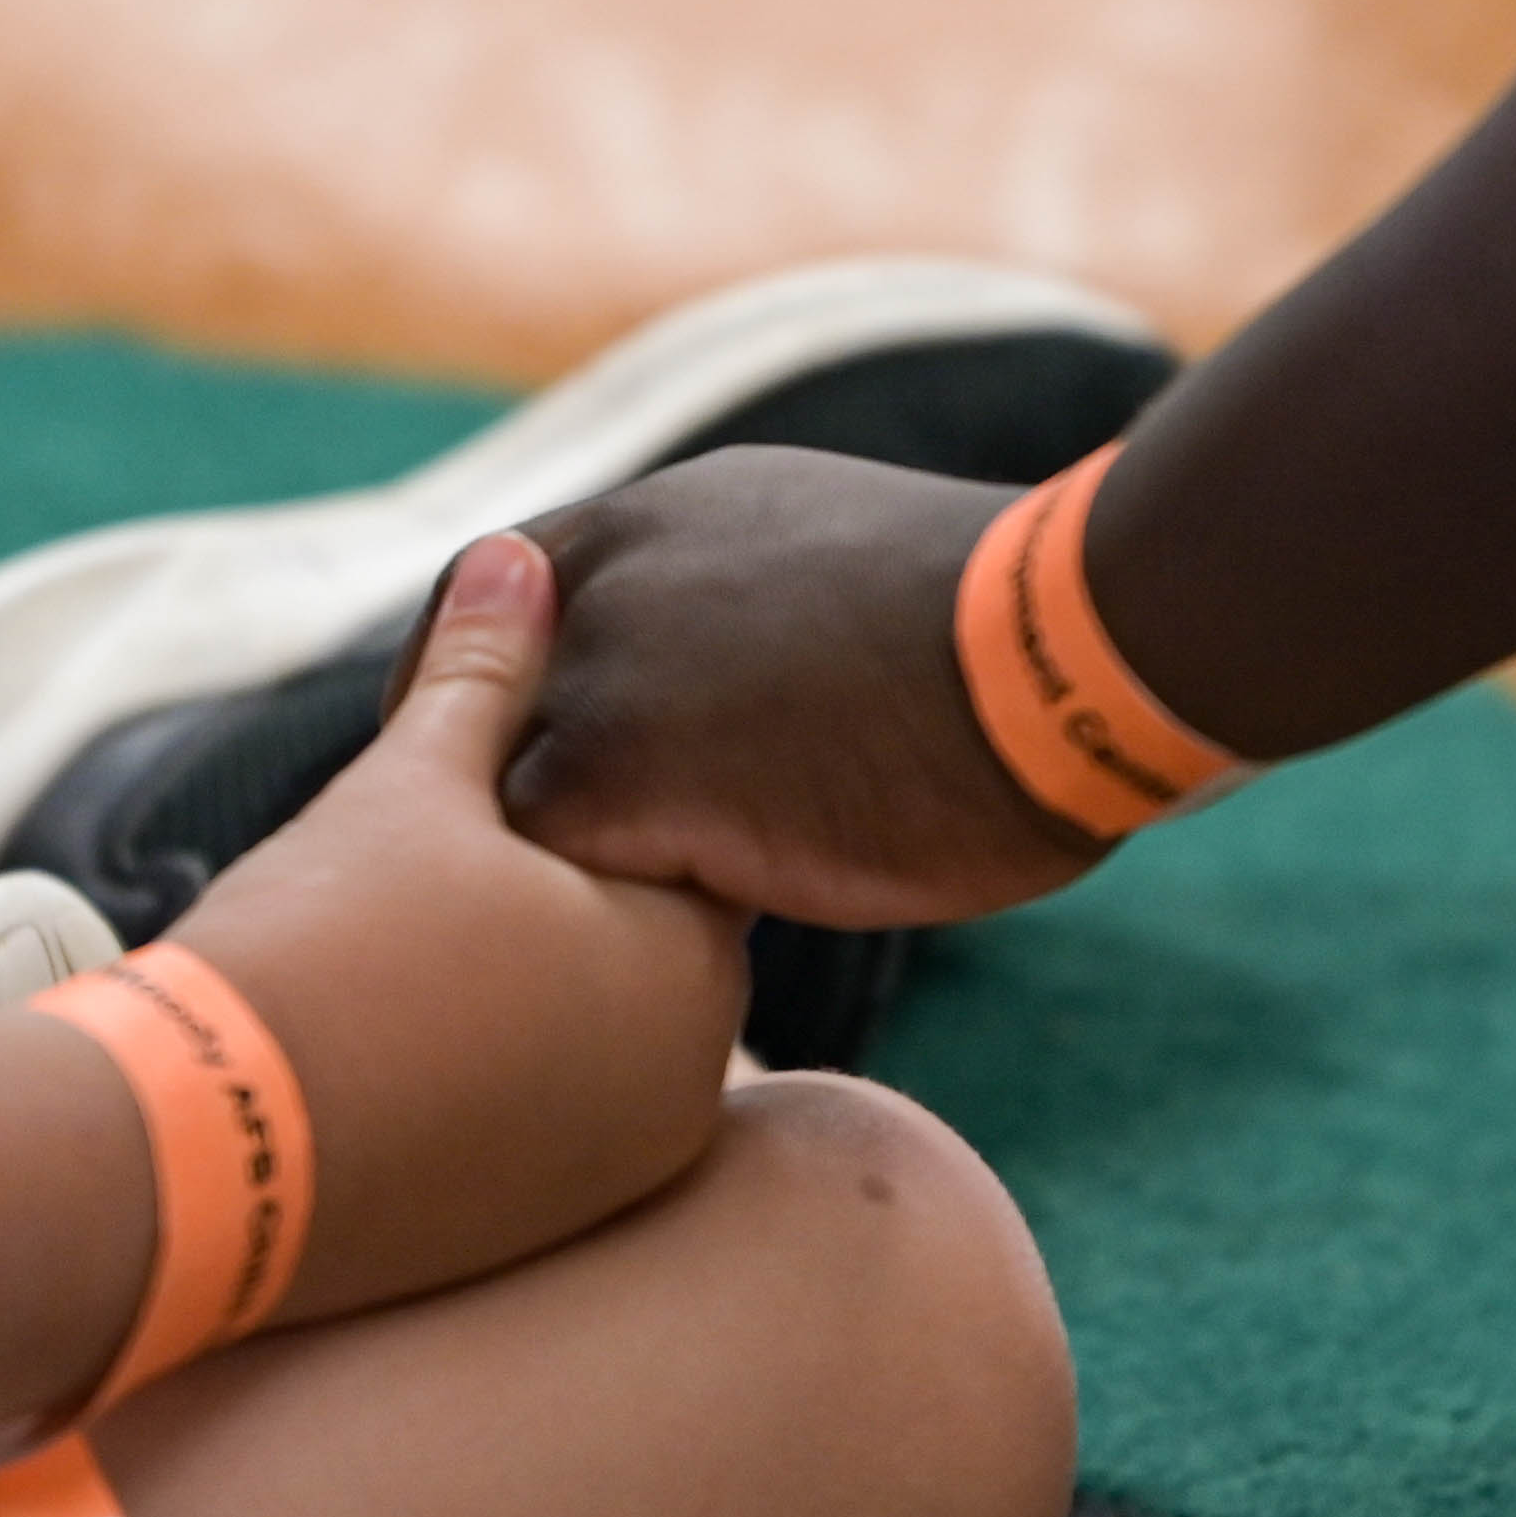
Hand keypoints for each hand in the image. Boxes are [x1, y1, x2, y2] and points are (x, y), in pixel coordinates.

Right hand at [168, 532, 752, 1321]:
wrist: (187, 1160)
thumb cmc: (315, 947)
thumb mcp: (411, 784)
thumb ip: (485, 672)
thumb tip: (518, 553)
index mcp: (683, 956)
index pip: (679, 836)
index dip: (583, 790)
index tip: (488, 790)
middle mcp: (685, 1081)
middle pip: (634, 947)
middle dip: (550, 901)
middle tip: (421, 884)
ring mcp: (614, 1179)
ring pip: (582, 1042)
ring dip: (514, 996)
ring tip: (386, 967)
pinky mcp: (534, 1243)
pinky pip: (532, 1131)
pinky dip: (477, 1083)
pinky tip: (378, 1050)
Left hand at [497, 446, 1122, 931]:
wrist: (1067, 646)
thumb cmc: (1017, 642)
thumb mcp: (847, 576)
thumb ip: (753, 617)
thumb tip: (762, 699)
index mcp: (655, 525)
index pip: (485, 618)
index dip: (488, 721)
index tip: (502, 804)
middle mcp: (595, 579)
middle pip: (449, 713)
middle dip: (470, 812)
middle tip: (494, 920)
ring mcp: (591, 669)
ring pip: (484, 808)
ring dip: (526, 888)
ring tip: (570, 973)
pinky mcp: (613, 772)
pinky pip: (537, 885)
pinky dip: (572, 946)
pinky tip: (638, 991)